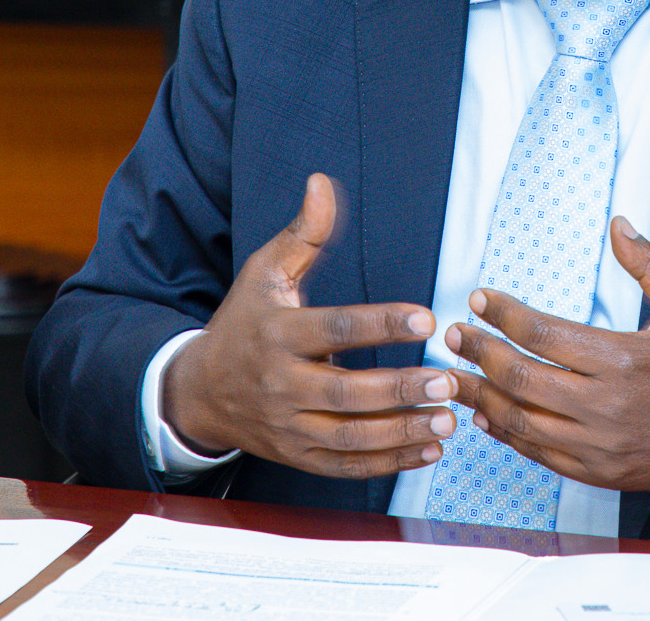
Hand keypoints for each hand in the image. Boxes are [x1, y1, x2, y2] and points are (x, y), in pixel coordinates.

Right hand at [162, 173, 458, 477]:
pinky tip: (429, 452)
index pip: (336, 329)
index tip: (427, 318)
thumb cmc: (245, 322)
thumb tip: (322, 183)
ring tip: (449, 419)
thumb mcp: (266, 271)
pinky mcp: (298, 456)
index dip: (382, 324)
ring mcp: (288, 426)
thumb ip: (304, 232)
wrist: (200, 390)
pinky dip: (389, 463)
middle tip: (448, 379)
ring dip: (403, 432)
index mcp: (278, 334)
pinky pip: (347, 466)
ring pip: (350, 438)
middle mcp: (281, 384)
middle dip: (401, 388)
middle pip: (347, 392)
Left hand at [446, 216, 649, 494]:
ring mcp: (603, 447)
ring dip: (482, 396)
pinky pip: (541, 456)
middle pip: (521, 378)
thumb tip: (617, 223)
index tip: (479, 298)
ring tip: (454, 375)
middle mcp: (608, 406)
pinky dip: (509, 435)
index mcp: (626, 358)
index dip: (503, 314)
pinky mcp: (604, 473)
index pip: (543, 334)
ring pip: (522, 422)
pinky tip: (489, 416)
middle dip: (479, 353)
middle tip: (453, 334)